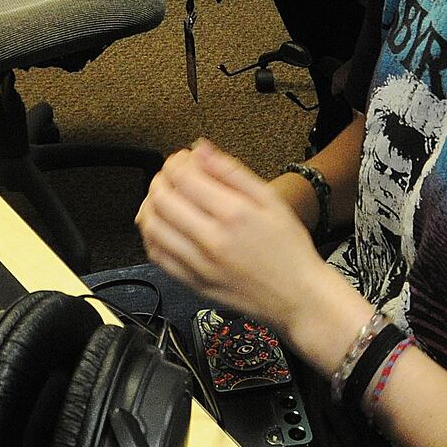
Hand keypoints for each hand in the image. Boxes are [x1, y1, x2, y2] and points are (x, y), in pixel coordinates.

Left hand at [136, 140, 333, 336]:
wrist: (297, 297)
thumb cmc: (288, 249)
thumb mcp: (270, 199)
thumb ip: (231, 171)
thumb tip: (202, 149)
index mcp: (233, 215)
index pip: (184, 178)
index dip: (176, 161)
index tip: (183, 158)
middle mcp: (212, 241)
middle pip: (162, 199)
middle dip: (161, 178)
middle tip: (171, 174)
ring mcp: (199, 265)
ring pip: (152, 227)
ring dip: (150, 204)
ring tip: (163, 196)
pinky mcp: (193, 283)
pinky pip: (157, 256)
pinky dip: (151, 235)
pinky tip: (162, 225)